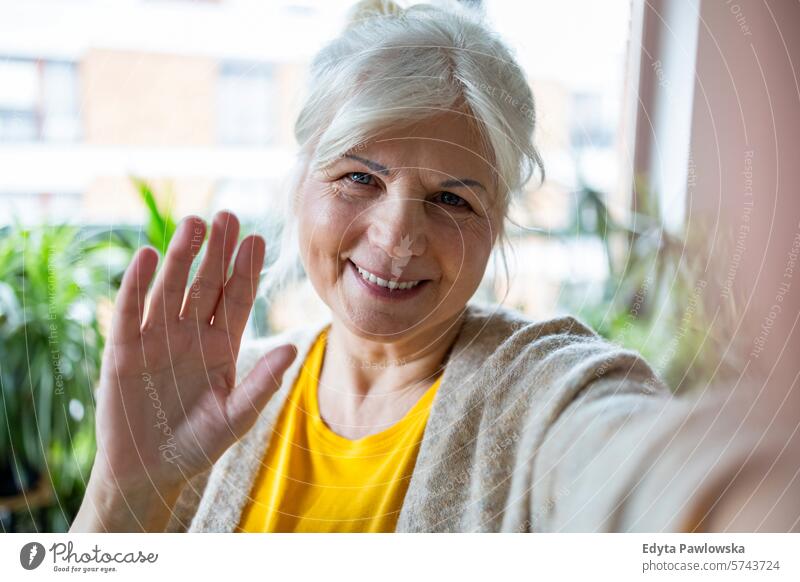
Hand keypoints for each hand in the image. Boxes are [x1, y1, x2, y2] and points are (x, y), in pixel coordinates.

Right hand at [91, 211, 296, 494]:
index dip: (246, 270)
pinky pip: (131, 311)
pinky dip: (137, 284)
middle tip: (228, 215)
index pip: (238, 299)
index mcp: (223, 346)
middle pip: (207, 283)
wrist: (150, 472)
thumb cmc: (198, 445)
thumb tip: (292, 348)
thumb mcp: (236, 417)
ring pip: (171, 288)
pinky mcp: (124, 350)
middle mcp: (192, 334)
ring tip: (194, 223)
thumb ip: (261, 383)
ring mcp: (158, 338)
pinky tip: (147, 255)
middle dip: (217, 251)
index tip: (257, 239)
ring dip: (181, 255)